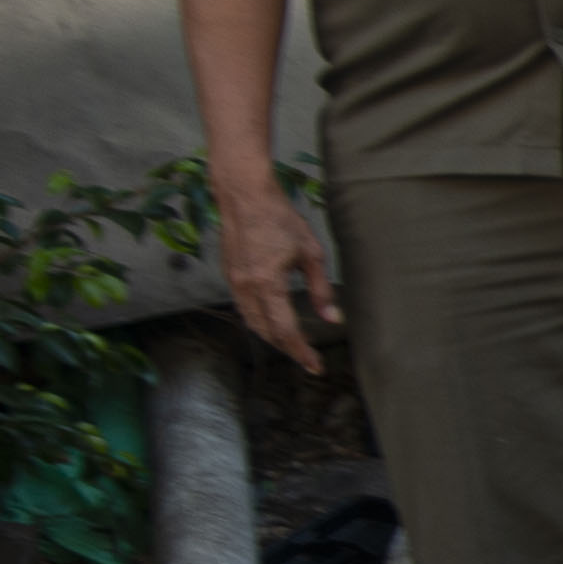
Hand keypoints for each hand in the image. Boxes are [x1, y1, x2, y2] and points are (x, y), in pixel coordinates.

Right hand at [215, 173, 339, 374]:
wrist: (244, 197)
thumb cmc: (280, 220)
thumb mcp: (311, 253)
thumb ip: (321, 289)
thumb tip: (332, 318)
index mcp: (267, 284)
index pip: (285, 330)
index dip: (301, 351)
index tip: (315, 366)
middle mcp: (246, 287)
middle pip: (266, 331)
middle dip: (288, 348)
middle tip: (308, 359)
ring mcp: (234, 282)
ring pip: (252, 322)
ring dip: (272, 337)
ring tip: (294, 345)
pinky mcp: (229, 275)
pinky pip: (244, 308)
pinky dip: (259, 321)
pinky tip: (273, 322)